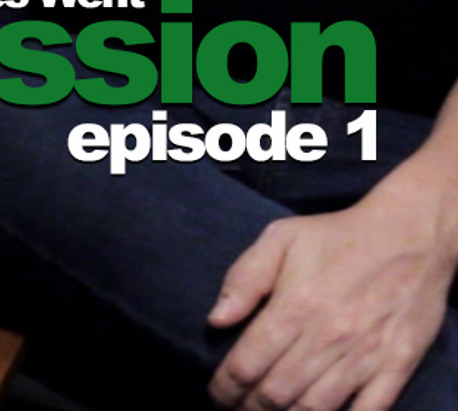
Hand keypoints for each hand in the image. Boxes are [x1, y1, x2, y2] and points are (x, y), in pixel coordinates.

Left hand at [208, 162, 457, 410]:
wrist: (410, 234)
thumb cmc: (337, 236)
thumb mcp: (280, 238)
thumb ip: (244, 279)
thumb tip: (216, 320)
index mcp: (294, 308)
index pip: (246, 365)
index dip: (225, 388)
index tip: (217, 394)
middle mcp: (327, 337)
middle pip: (275, 394)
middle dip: (248, 408)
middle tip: (238, 408)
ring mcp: (365, 355)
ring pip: (315, 408)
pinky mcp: (397, 365)